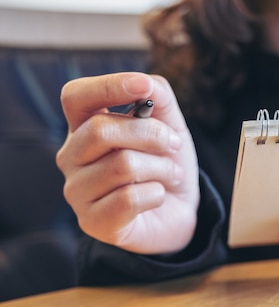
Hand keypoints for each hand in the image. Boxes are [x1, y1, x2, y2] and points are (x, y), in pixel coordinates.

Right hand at [56, 72, 199, 253]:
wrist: (178, 212)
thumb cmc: (165, 164)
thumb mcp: (170, 125)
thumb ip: (159, 97)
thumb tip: (146, 84)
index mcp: (84, 126)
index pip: (76, 96)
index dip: (107, 86)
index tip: (142, 86)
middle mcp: (71, 157)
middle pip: (102, 130)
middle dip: (152, 134)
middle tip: (174, 145)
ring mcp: (77, 191)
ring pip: (122, 165)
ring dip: (161, 168)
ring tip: (170, 175)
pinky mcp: (92, 222)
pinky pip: (130, 199)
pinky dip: (157, 194)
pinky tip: (157, 197)